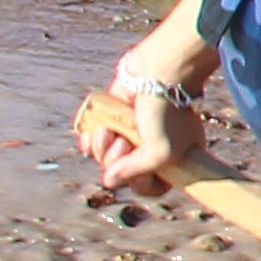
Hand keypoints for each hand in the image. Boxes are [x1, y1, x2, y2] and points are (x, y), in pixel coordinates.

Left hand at [90, 45, 219, 189]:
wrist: (157, 74)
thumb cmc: (167, 113)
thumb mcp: (162, 152)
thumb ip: (135, 172)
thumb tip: (108, 180)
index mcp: (170, 159)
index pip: (151, 187)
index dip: (141, 184)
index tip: (141, 172)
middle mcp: (148, 149)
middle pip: (122, 173)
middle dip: (117, 162)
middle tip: (124, 143)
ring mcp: (127, 134)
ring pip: (104, 158)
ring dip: (102, 147)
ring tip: (110, 130)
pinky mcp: (110, 120)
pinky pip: (91, 142)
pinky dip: (89, 140)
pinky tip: (96, 132)